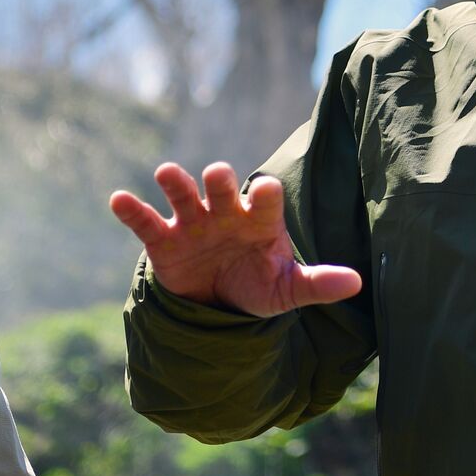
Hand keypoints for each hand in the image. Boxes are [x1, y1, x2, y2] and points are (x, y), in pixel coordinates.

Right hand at [109, 161, 361, 317]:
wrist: (220, 302)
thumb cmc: (259, 283)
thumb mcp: (288, 288)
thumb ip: (318, 283)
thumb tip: (357, 283)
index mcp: (261, 219)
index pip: (266, 200)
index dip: (266, 194)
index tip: (267, 190)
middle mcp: (227, 213)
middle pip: (224, 188)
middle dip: (221, 180)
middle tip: (218, 174)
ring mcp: (194, 223)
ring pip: (184, 196)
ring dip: (177, 184)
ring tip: (168, 173)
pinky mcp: (164, 240)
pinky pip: (146, 221)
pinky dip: (132, 209)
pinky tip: (119, 198)